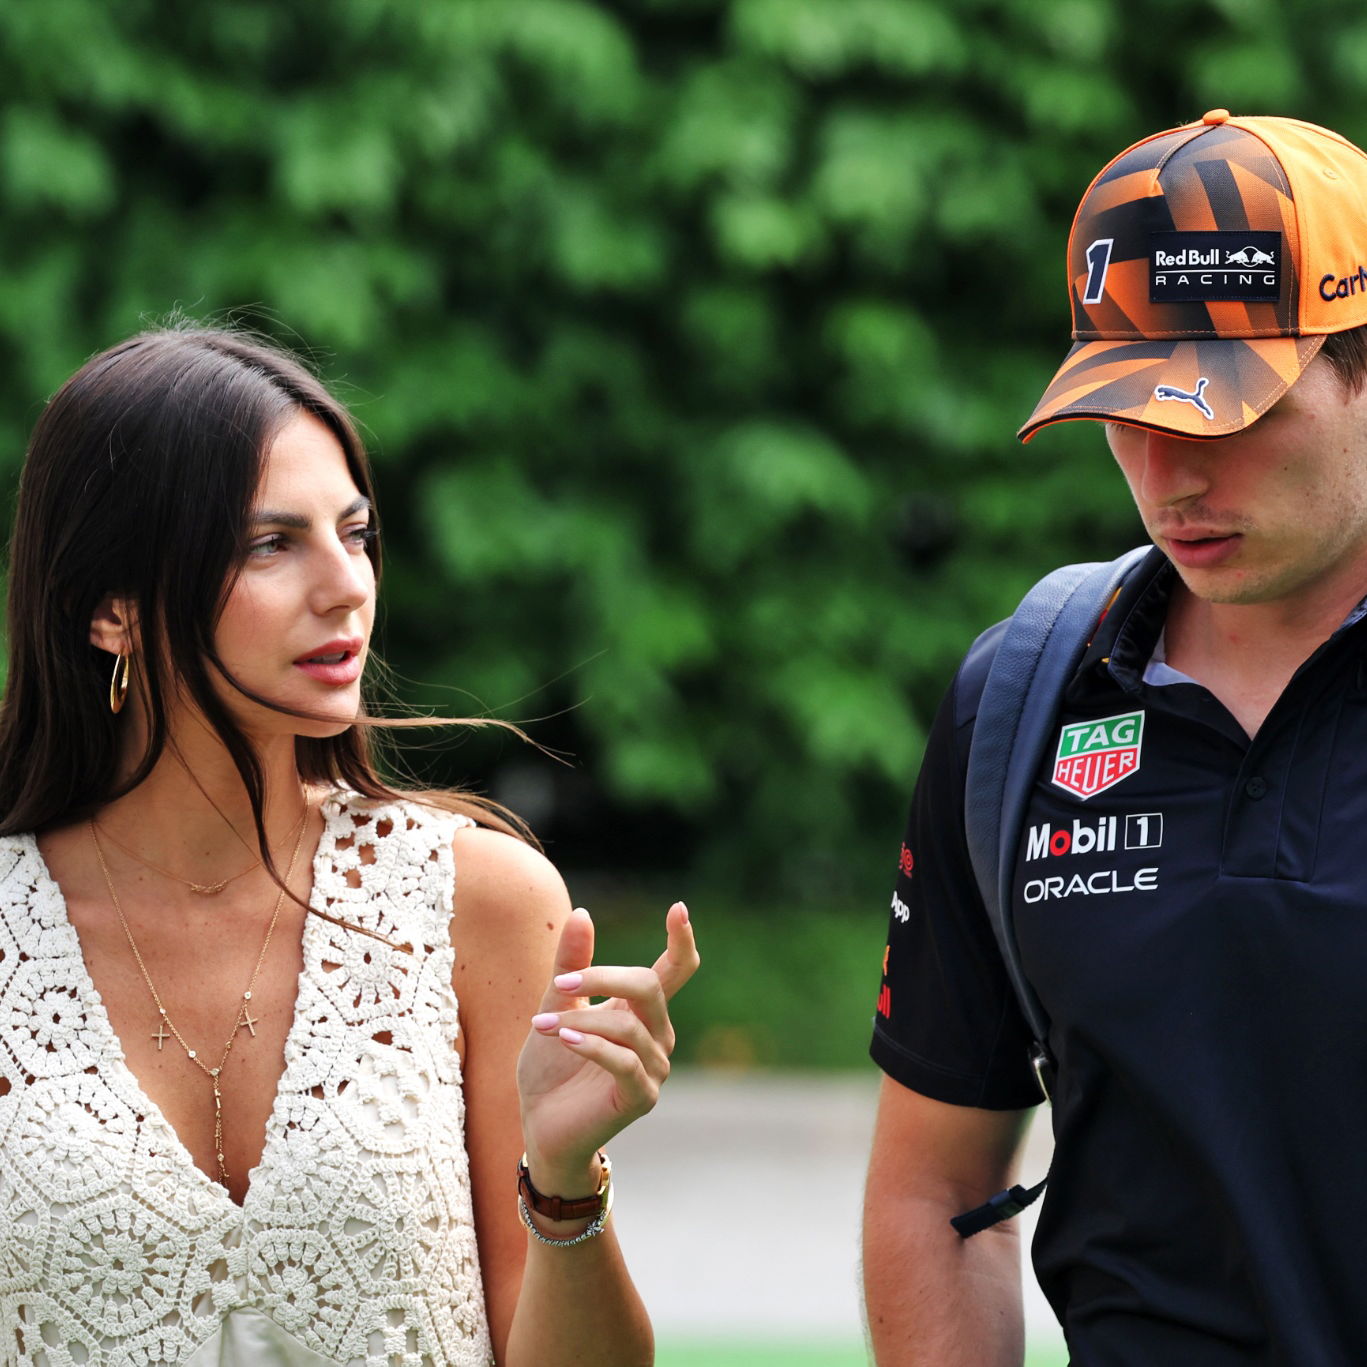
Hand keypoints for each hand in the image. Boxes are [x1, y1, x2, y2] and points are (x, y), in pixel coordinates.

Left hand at [516, 901, 697, 1191]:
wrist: (542, 1127)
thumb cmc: (552, 1067)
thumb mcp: (555, 1006)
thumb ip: (571, 964)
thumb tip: (583, 913)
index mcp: (642, 1010)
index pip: (676, 970)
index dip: (681, 940)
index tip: (679, 908)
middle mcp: (657, 1035)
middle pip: (649, 985)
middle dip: (604, 976)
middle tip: (561, 982)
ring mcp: (654, 1068)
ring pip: (628, 1024)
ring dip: (579, 1018)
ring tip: (540, 1023)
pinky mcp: (641, 1096)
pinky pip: (623, 1060)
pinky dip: (591, 1044)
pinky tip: (563, 1037)